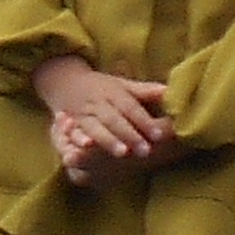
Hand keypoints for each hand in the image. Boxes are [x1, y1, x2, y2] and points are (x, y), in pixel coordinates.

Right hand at [32, 52, 174, 170]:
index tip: (159, 135)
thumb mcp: (122, 85)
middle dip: (130, 135)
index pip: (131, 107)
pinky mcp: (70, 122)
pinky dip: (80, 139)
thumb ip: (145, 91)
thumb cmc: (101, 87)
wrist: (64, 81)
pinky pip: (75, 131)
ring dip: (108, 140)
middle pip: (115, 119)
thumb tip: (170, 92)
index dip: (144, 121)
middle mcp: (98, 102)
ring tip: (123, 153)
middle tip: (146, 151)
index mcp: (113, 92)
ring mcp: (83, 112)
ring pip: (96, 127)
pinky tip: (87, 148)